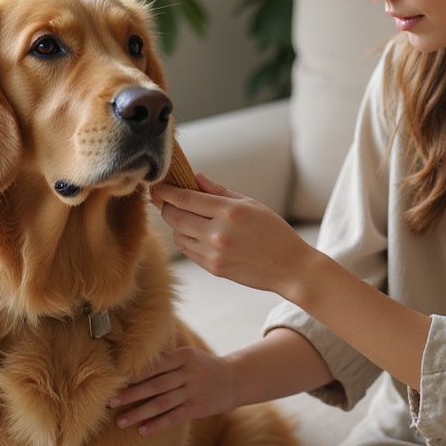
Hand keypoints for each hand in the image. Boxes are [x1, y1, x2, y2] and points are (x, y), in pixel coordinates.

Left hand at [108, 346, 236, 434]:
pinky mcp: (198, 408)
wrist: (233, 380)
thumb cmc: (201, 367)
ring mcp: (194, 392)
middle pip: (155, 385)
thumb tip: (132, 359)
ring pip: (162, 404)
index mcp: (184, 356)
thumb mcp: (188, 355)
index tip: (114, 382)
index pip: (155, 366)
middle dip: (131, 394)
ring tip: (120, 421)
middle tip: (110, 402)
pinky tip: (142, 430)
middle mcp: (189, 373)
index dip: (134, 375)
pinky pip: (174, 417)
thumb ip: (165, 358)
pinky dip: (157, 424)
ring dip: (139, 413)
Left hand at [150, 172, 315, 298]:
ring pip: (178, 235)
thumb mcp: (251, 204)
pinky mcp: (212, 268)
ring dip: (175, 224)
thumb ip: (220, 192)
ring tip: (182, 215)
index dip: (166, 191)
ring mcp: (213, 253)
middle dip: (164, 206)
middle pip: (175, 217)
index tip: (157, 186)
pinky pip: (188, 250)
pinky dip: (185, 239)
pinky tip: (193, 232)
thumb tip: (196, 178)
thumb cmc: (274, 232)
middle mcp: (218, 233)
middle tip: (160, 198)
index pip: (185, 198)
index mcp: (229, 212)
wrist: (289, 267)